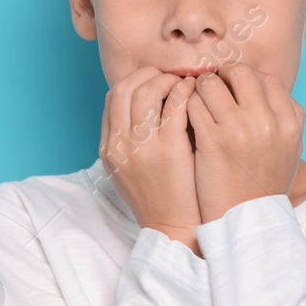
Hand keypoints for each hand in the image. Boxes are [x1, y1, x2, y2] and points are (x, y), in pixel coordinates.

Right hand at [100, 66, 202, 252]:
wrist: (173, 230)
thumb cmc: (159, 198)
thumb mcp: (130, 170)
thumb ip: (130, 139)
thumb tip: (145, 105)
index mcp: (108, 148)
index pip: (112, 97)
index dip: (134, 81)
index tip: (152, 80)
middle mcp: (121, 145)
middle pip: (126, 88)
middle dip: (149, 75)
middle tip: (169, 76)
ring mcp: (143, 147)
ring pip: (148, 92)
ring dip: (168, 81)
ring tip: (185, 84)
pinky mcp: (170, 151)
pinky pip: (175, 106)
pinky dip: (185, 93)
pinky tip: (196, 95)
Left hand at [186, 63, 303, 223]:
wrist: (245, 219)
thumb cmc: (264, 184)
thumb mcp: (290, 150)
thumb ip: (285, 117)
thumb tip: (267, 87)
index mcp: (289, 122)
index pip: (267, 80)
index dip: (247, 80)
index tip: (234, 87)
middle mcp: (267, 122)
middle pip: (242, 73)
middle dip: (223, 75)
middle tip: (212, 86)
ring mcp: (239, 129)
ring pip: (212, 84)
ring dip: (201, 88)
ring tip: (196, 99)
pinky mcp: (212, 140)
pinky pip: (194, 104)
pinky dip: (187, 105)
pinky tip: (187, 115)